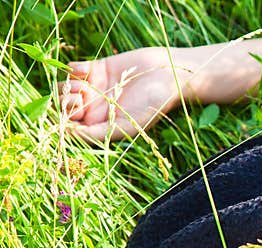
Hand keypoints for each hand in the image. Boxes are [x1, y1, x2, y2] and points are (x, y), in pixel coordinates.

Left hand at [59, 46, 185, 141]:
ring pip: (65, 87)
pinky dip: (74, 69)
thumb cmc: (154, 105)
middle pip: (64, 107)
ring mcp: (94, 88)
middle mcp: (96, 108)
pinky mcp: (96, 69)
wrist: (168, 75)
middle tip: (79, 99)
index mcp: (102, 126)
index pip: (72, 128)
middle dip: (65, 103)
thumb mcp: (127, 125)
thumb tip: (68, 135)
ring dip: (68, 85)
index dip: (64, 123)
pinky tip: (88, 70)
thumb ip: (98, 133)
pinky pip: (73, 69)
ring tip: (84, 85)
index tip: (68, 116)